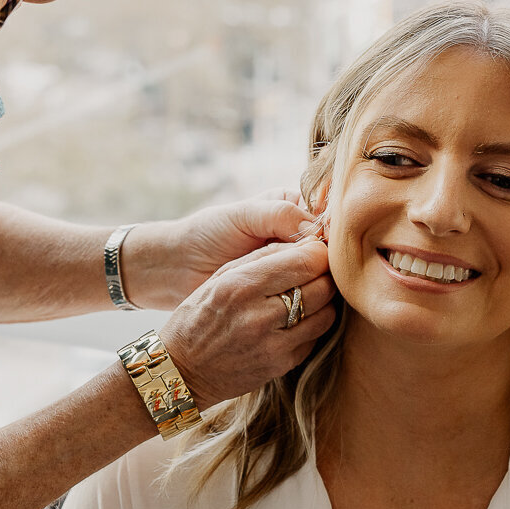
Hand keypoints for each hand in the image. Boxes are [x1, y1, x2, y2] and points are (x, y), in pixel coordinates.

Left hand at [122, 192, 316, 310]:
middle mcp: (298, 235)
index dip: (329, 234)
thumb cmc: (208, 233)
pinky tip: (298, 300)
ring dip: (314, 281)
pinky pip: (306, 293)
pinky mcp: (286, 291)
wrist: (180, 267)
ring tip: (302, 286)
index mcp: (293, 207)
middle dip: (323, 260)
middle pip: (329, 249)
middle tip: (314, 272)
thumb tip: (318, 232)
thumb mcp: (243, 216)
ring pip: (320, 273)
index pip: (327, 218)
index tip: (325, 247)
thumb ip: (280, 215)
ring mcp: (292, 265)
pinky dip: (304, 296)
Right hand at [159, 237, 336, 410]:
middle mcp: (258, 316)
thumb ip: (262, 257)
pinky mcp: (280, 365)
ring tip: (309, 297)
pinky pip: (314, 339)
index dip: (317, 254)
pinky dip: (312, 327)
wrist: (181, 370)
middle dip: (324, 276)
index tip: (314, 254)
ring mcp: (272, 345)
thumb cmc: (199, 317)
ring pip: (326, 315)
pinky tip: (296, 322)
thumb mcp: (219, 277)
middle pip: (321, 287)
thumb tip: (305, 246)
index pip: (304, 262)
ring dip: (323, 303)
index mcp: (240, 286)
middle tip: (315, 274)